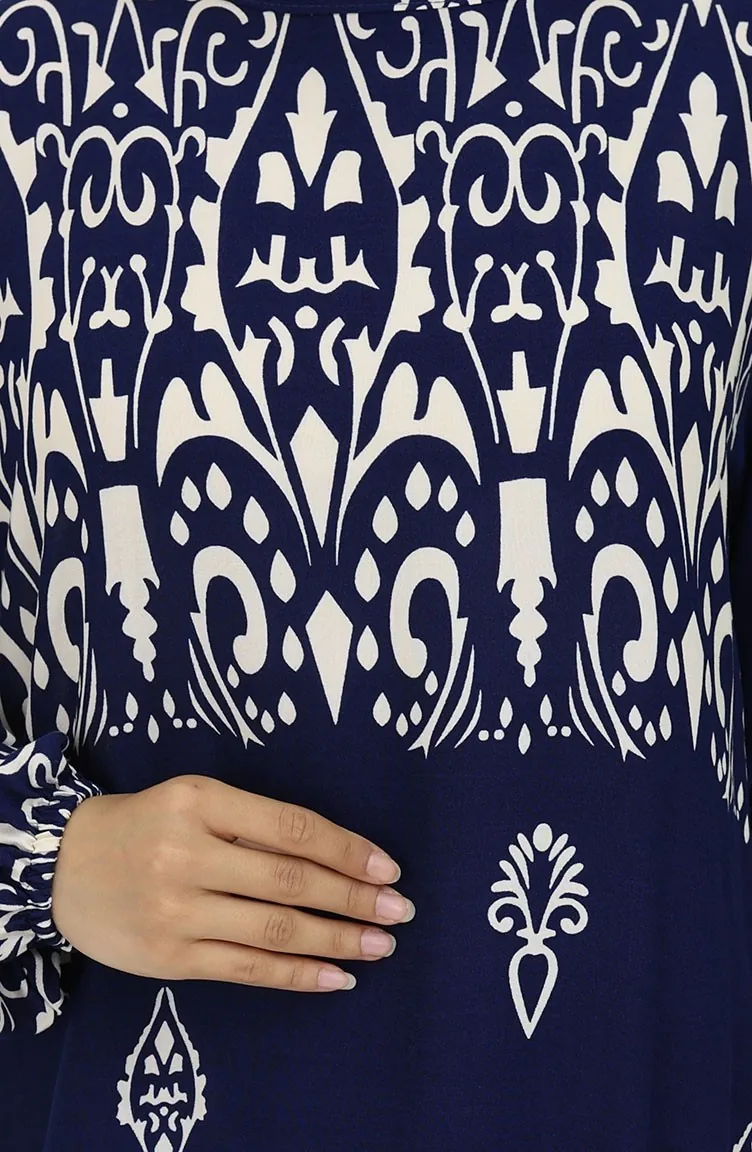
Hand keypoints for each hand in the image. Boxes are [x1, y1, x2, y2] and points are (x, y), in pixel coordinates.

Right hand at [51, 774, 413, 992]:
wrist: (65, 866)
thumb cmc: (147, 824)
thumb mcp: (194, 799)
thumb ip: (254, 822)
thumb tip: (339, 856)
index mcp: (200, 801)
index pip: (291, 827)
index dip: (347, 849)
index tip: (387, 868)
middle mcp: (187, 854)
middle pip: (290, 880)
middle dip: (354, 899)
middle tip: (399, 911)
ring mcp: (177, 911)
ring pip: (275, 930)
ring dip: (337, 941)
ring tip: (380, 947)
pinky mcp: (170, 959)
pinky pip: (248, 969)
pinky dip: (298, 975)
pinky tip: (336, 978)